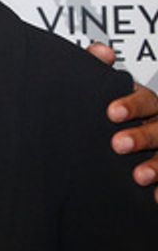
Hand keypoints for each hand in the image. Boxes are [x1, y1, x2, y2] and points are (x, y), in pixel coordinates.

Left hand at [91, 41, 157, 198]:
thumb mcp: (106, 92)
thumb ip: (98, 70)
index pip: (146, 100)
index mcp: (149, 105)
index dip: (131, 105)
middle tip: (118, 144)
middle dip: (142, 136)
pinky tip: (156, 198)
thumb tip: (102, 52)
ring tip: (139, 175)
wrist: (115, 148)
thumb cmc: (114, 115)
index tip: (111, 112)